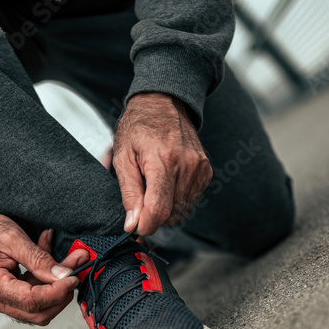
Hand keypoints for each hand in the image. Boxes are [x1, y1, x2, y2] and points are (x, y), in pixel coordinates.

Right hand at [0, 202, 87, 325]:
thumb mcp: (10, 236)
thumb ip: (38, 258)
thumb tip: (63, 276)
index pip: (32, 301)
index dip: (58, 291)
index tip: (73, 276)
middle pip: (39, 313)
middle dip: (62, 293)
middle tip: (76, 268)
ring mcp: (0, 301)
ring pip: (39, 309)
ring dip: (58, 287)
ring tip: (68, 259)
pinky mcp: (6, 297)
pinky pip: (33, 299)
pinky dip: (47, 283)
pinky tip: (50, 260)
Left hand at [112, 92, 212, 235]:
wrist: (163, 103)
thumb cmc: (138, 128)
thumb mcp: (122, 157)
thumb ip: (129, 193)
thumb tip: (133, 224)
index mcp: (163, 160)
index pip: (159, 210)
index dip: (145, 225)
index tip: (135, 224)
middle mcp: (187, 165)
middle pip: (170, 214)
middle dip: (152, 215)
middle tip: (140, 198)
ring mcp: (200, 169)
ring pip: (181, 211)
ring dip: (165, 208)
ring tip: (153, 186)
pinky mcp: (206, 172)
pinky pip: (190, 200)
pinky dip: (176, 200)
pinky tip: (167, 182)